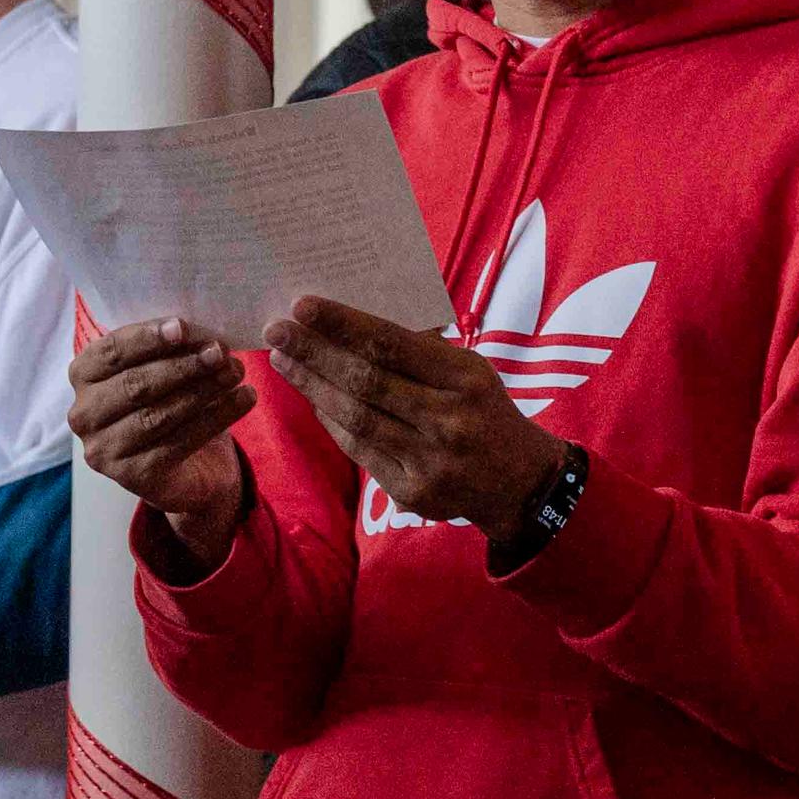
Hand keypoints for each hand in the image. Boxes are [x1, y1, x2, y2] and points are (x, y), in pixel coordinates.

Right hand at [68, 319, 256, 568]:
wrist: (188, 466)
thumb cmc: (169, 400)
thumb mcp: (161, 366)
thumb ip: (166, 348)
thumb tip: (196, 330)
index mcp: (82, 376)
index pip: (110, 352)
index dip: (146, 338)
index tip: (183, 328)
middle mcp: (83, 415)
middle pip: (135, 384)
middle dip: (182, 365)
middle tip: (220, 351)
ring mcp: (105, 450)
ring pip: (158, 415)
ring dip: (202, 389)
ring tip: (235, 372)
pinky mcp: (133, 477)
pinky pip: (179, 442)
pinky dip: (216, 417)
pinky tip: (243, 399)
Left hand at [264, 298, 565, 551]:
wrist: (521, 482)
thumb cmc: (484, 411)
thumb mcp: (469, 370)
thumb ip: (419, 349)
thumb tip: (350, 320)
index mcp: (465, 378)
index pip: (391, 343)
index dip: (343, 323)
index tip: (303, 305)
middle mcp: (449, 420)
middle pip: (366, 380)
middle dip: (315, 353)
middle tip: (277, 330)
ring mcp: (432, 461)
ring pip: (357, 418)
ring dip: (313, 387)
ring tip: (284, 362)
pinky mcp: (415, 493)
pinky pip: (360, 451)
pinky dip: (332, 422)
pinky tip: (313, 398)